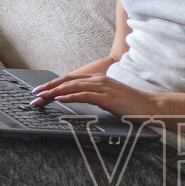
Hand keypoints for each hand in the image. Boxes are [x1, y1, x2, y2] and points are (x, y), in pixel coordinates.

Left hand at [29, 71, 159, 120]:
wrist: (149, 106)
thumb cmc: (130, 105)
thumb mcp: (109, 98)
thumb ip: (94, 96)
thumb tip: (78, 100)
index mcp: (98, 79)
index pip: (70, 79)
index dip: (54, 84)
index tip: (40, 91)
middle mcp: (98, 80)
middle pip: (68, 81)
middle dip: (49, 87)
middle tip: (34, 94)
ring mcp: (103, 87)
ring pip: (73, 87)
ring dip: (55, 92)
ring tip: (42, 97)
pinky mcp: (107, 97)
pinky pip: (85, 95)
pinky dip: (70, 96)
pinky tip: (60, 99)